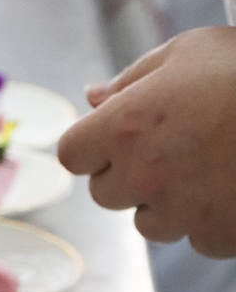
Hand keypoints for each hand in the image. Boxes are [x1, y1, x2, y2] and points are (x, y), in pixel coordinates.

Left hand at [57, 27, 235, 257]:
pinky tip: (232, 186)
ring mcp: (179, 212)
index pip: (72, 154)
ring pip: (147, 223)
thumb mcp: (187, 53)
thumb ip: (130, 80)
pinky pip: (194, 237)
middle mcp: (143, 175)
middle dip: (126, 173)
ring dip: (165, 201)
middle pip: (104, 193)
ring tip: (208, 165)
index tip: (115, 135)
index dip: (91, 145)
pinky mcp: (214, 236)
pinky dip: (208, 220)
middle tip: (170, 145)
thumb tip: (91, 96)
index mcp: (126, 127)